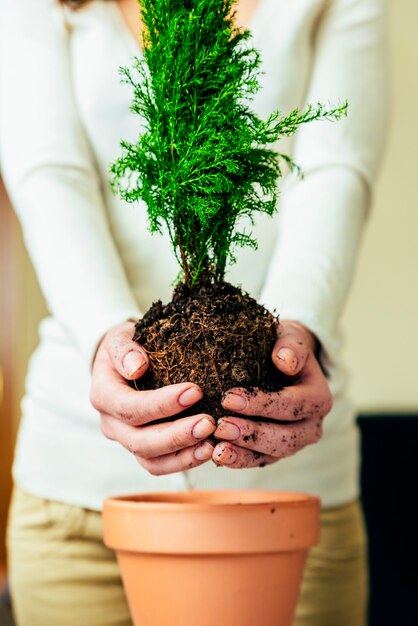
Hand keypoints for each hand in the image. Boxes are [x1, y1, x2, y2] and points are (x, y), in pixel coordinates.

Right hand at [90, 321, 215, 474]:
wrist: (125, 360)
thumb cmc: (127, 346)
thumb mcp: (121, 337)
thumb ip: (124, 348)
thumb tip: (136, 367)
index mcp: (103, 395)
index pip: (130, 407)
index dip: (162, 404)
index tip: (195, 391)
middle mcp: (111, 423)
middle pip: (140, 441)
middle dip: (177, 435)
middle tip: (209, 423)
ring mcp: (126, 439)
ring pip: (150, 460)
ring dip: (183, 455)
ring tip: (212, 444)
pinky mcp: (142, 449)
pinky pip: (160, 465)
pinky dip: (184, 461)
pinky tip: (208, 450)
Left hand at [212, 320, 332, 467]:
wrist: (282, 361)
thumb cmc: (283, 346)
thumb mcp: (290, 337)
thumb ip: (291, 345)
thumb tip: (284, 361)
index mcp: (319, 398)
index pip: (292, 405)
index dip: (261, 404)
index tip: (229, 398)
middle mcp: (311, 426)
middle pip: (284, 437)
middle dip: (251, 434)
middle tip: (220, 426)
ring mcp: (295, 442)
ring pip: (271, 455)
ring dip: (243, 453)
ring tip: (217, 449)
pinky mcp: (276, 451)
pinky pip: (259, 461)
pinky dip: (238, 460)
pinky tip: (216, 455)